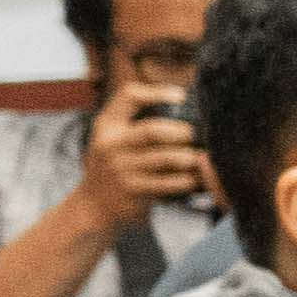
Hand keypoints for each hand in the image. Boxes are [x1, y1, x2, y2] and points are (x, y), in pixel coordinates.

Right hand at [76, 68, 209, 229]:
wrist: (94, 203)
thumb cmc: (115, 163)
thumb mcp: (114, 137)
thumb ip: (136, 121)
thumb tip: (183, 103)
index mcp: (108, 124)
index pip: (129, 96)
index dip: (157, 93)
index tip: (182, 96)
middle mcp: (111, 143)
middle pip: (153, 131)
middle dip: (183, 132)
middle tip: (200, 136)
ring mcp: (121, 168)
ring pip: (165, 158)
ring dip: (190, 158)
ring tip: (202, 158)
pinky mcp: (133, 190)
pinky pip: (168, 183)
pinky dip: (187, 180)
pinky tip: (196, 178)